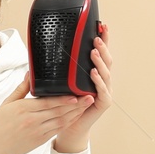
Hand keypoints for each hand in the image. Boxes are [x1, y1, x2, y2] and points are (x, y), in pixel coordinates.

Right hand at [0, 76, 90, 153]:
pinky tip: (75, 117)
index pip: (48, 103)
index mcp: (24, 110)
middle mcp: (33, 121)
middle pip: (58, 112)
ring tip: (86, 106)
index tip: (76, 94)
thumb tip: (31, 73)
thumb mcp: (7, 103)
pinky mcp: (40, 140)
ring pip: (61, 122)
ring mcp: (38, 132)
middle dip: (76, 105)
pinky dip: (68, 123)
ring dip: (75, 114)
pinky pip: (57, 130)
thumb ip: (22, 89)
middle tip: (89, 97)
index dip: (64, 99)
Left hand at [52, 25, 111, 153]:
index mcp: (94, 74)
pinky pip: (102, 90)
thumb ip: (60, 68)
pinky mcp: (103, 103)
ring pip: (106, 73)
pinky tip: (93, 73)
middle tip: (96, 36)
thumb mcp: (62, 82)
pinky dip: (98, 81)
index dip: (103, 39)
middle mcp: (102, 81)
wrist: (69, 128)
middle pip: (107, 60)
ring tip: (93, 51)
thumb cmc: (65, 105)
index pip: (100, 53)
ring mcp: (104, 92)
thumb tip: (47, 51)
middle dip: (103, 47)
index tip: (101, 25)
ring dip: (100, 61)